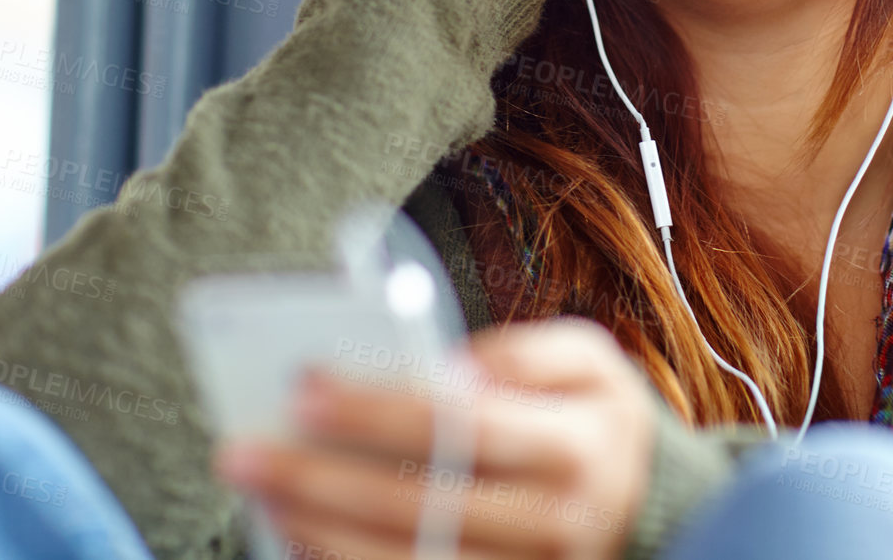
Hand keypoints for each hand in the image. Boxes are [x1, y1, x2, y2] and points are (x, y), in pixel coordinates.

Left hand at [215, 316, 657, 558]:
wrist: (649, 507)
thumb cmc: (595, 420)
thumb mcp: (589, 360)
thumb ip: (523, 353)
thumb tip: (448, 371)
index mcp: (576, 449)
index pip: (463, 429)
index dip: (379, 412)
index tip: (303, 390)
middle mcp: (556, 526)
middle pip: (419, 508)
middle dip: (320, 481)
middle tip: (243, 452)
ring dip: (320, 536)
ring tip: (261, 496)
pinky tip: (300, 539)